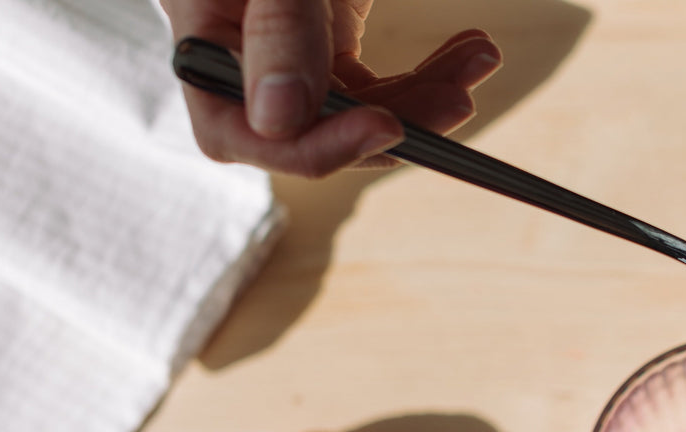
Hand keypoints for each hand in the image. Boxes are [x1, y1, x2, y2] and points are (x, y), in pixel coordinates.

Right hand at [160, 0, 502, 176]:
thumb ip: (276, 32)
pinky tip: (471, 51)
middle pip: (316, 134)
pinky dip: (428, 76)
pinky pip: (379, 89)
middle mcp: (242, 67)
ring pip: (359, 114)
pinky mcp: (327, 53)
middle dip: (396, 122)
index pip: (244, 134)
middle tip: (458, 99)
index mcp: (203, 45)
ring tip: (481, 56)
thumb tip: (278, 119)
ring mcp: (288, 63)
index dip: (318, 145)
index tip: (388, 126)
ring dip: (427, 98)